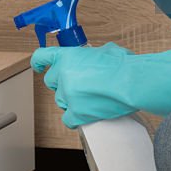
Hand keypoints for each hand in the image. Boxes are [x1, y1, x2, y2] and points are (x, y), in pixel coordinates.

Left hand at [30, 41, 170, 128]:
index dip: (39, 62)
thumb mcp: (104, 50)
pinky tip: (83, 115)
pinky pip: (68, 119)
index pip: (42, 57)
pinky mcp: (76, 113)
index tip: (39, 66)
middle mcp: (63, 75)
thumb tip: (93, 58)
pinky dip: (75, 119)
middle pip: (52, 82)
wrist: (131, 82)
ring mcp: (68, 95)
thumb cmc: (122, 65)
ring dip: (71, 100)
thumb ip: (89, 55)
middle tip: (79, 84)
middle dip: (63, 83)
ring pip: (61, 101)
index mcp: (67, 56)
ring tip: (89, 98)